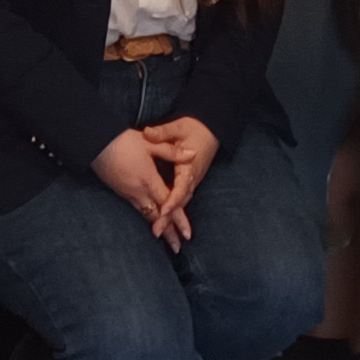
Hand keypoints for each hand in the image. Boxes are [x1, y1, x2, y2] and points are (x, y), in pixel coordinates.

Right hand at [91, 130, 176, 239]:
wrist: (95, 143)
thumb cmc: (123, 141)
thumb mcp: (151, 144)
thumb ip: (173, 152)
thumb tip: (193, 153)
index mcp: (148, 180)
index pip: (167, 205)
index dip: (179, 220)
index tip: (187, 234)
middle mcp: (138, 192)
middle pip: (157, 217)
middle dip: (168, 233)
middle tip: (177, 248)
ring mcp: (127, 194)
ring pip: (146, 216)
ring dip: (157, 228)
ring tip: (166, 240)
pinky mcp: (120, 192)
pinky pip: (137, 209)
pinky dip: (146, 218)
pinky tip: (150, 221)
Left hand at [137, 115, 220, 240]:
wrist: (212, 130)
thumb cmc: (195, 128)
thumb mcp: (179, 126)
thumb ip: (162, 133)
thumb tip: (147, 133)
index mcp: (189, 165)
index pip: (181, 187)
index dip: (172, 201)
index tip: (162, 211)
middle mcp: (192, 177)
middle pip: (181, 201)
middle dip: (169, 218)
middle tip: (156, 232)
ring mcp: (193, 180)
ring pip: (182, 202)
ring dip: (171, 218)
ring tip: (158, 232)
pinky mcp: (190, 181)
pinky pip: (182, 198)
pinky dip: (174, 210)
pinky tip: (164, 220)